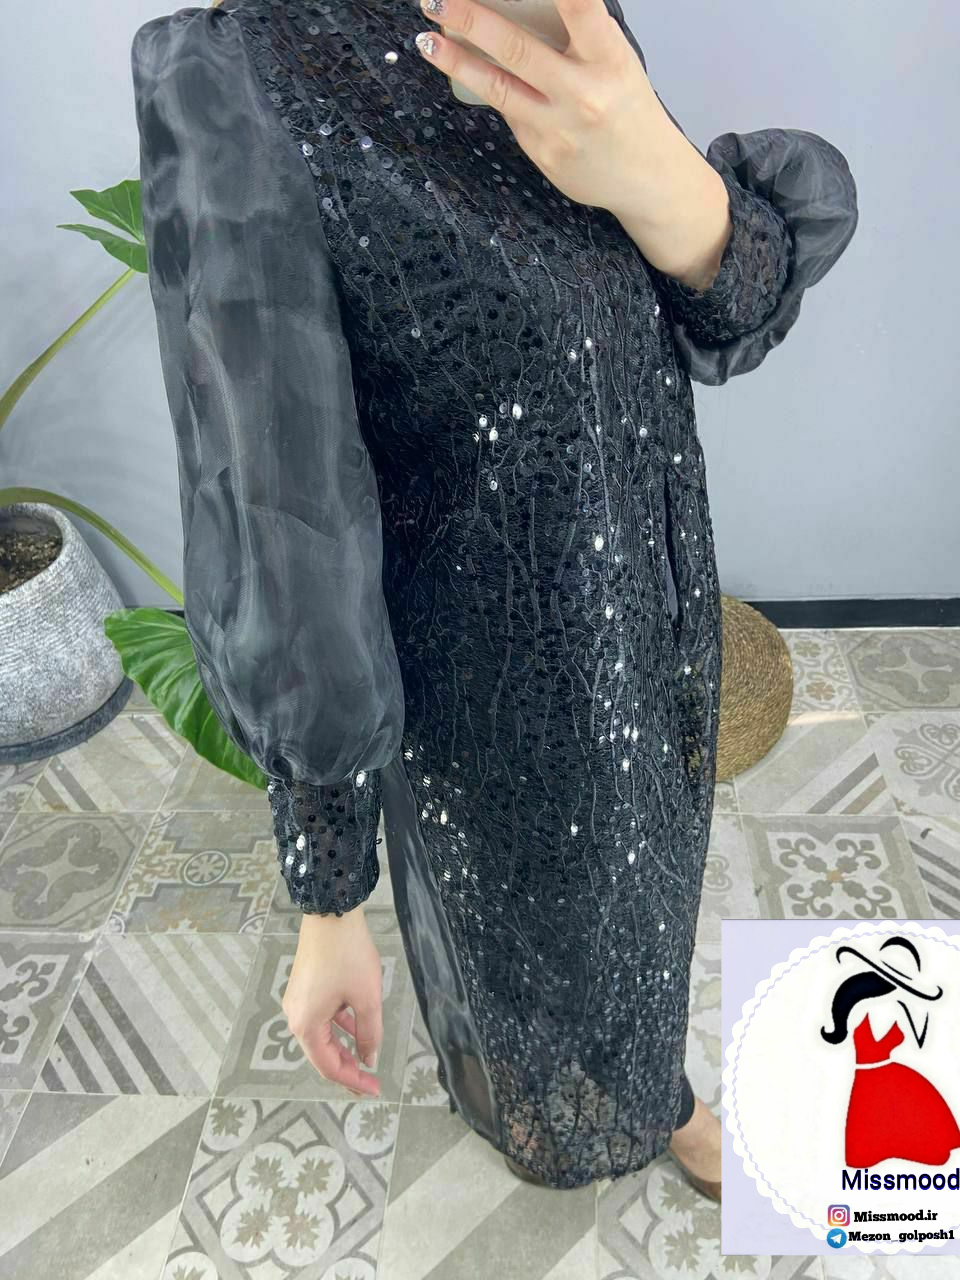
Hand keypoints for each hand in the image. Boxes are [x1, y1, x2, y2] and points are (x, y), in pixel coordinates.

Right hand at [282, 908, 382, 1097]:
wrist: (331, 913)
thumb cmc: (349, 956)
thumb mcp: (367, 997)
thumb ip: (370, 1033)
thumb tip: (369, 1058)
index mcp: (306, 1025)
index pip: (329, 1067)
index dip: (353, 1081)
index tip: (375, 1089)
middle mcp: (294, 1016)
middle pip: (322, 1054)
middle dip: (348, 1068)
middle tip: (372, 1081)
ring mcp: (296, 1001)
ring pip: (321, 1035)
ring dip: (343, 1047)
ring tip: (366, 1057)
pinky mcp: (302, 987)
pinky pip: (320, 1017)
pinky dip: (337, 1026)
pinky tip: (355, 1026)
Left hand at [414, 0, 678, 216]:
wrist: (647, 177)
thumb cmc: (629, 109)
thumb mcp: (617, 62)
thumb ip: (579, 36)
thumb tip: (521, 10)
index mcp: (609, 59)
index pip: (580, 9)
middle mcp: (583, 94)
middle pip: (517, 49)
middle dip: (470, 19)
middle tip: (436, 1)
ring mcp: (559, 128)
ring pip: (498, 89)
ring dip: (456, 62)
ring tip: (427, 42)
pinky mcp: (543, 154)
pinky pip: (510, 116)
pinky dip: (495, 94)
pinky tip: (480, 79)